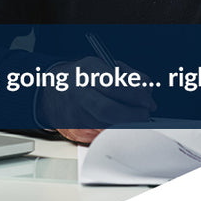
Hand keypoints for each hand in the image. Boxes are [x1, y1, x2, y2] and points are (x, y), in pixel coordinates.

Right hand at [37, 57, 156, 142]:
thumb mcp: (103, 66)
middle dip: (133, 115)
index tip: (147, 102)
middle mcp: (78, 92)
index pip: (114, 85)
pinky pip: (100, 135)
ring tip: (134, 119)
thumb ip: (128, 75)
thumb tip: (146, 89)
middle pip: (109, 110)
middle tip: (144, 115)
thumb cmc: (83, 77)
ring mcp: (74, 113)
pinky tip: (118, 125)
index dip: (136, 96)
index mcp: (88, 71)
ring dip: (126, 125)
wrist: (52, 89)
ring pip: (106, 126)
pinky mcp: (73, 129)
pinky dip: (114, 131)